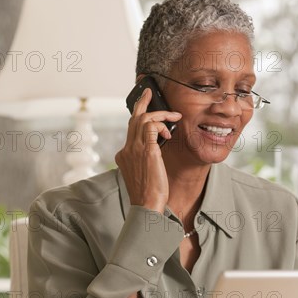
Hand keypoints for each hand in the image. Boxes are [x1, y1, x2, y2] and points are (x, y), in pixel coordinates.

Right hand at [115, 88, 181, 211]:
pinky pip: (150, 126)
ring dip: (160, 114)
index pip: (130, 130)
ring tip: (174, 116)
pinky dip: (161, 124)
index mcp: (124, 155)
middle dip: (141, 102)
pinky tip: (170, 132)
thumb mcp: (144, 172)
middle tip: (149, 92)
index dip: (138, 117)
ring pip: (143, 118)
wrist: (146, 205)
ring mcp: (135, 149)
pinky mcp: (147, 151)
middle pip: (132, 118)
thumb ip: (146, 159)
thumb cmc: (149, 193)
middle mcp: (127, 149)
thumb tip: (156, 149)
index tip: (145, 110)